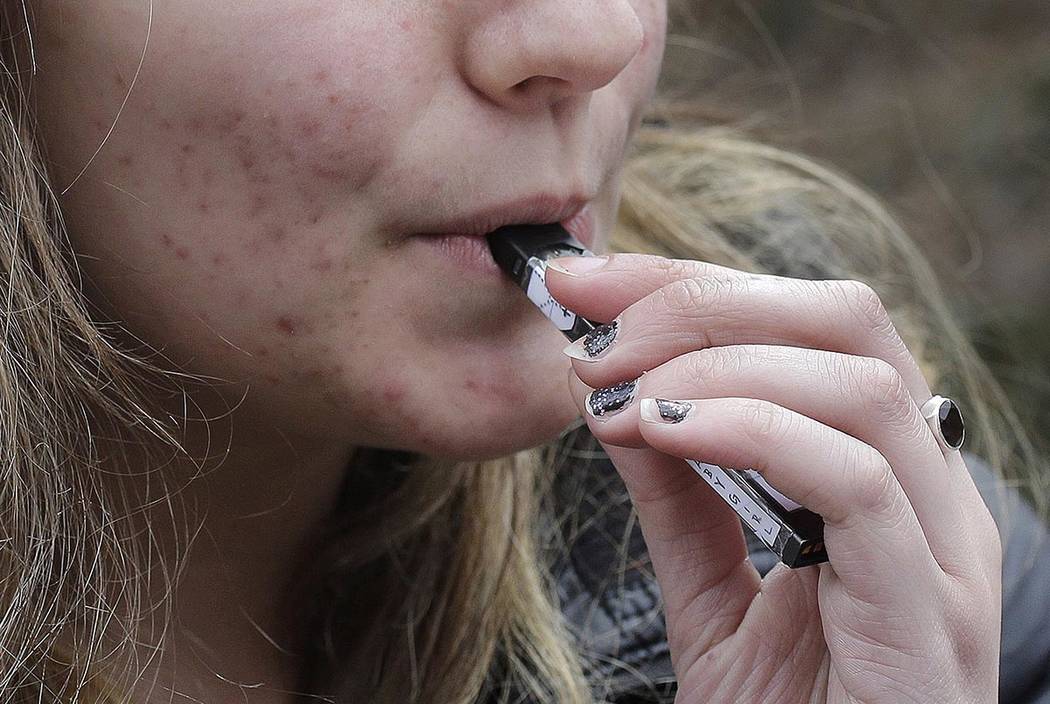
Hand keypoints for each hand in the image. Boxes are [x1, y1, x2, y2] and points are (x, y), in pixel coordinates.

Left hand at [544, 253, 1000, 702]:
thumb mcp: (710, 584)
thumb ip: (679, 489)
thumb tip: (620, 394)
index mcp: (881, 467)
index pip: (804, 323)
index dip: (691, 283)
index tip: (585, 284)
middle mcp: (927, 488)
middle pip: (845, 319)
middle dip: (703, 301)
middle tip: (596, 334)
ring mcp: (941, 545)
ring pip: (858, 381)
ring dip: (716, 363)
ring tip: (620, 394)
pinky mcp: (928, 606)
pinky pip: (856, 479)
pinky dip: (751, 429)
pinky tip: (664, 434)